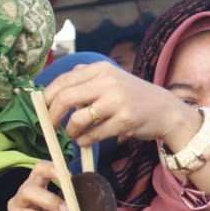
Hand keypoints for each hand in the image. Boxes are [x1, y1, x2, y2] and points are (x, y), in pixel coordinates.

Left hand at [43, 60, 200, 149]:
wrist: (166, 110)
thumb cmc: (131, 97)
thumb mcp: (109, 80)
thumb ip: (83, 82)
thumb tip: (48, 95)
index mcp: (100, 69)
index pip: (62, 81)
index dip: (46, 99)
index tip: (43, 111)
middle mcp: (108, 81)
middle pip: (64, 99)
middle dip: (51, 117)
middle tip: (51, 127)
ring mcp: (117, 101)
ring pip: (76, 120)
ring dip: (69, 132)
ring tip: (74, 135)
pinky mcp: (125, 120)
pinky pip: (92, 135)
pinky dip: (84, 141)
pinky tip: (87, 140)